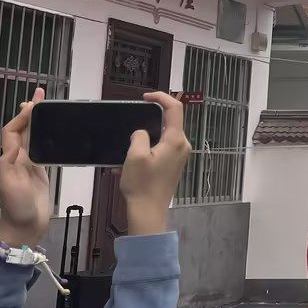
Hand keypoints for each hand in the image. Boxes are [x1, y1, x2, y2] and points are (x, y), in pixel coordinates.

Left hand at [0, 88, 51, 248]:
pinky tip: (55, 133)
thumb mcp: (11, 184)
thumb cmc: (18, 207)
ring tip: (49, 108)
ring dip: (38, 121)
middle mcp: (18, 158)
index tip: (35, 102)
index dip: (22, 115)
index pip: (12, 130)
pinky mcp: (40, 172)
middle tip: (42, 95)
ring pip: (32, 137)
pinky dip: (47, 136)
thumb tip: (18, 142)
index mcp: (9, 159)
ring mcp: (29, 165)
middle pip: (21, 129)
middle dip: (30, 111)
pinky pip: (42, 149)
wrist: (25, 228)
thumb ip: (12, 164)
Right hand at [120, 91, 191, 235]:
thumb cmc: (142, 184)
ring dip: (142, 141)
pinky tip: (126, 165)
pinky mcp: (173, 165)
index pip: (175, 108)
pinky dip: (144, 152)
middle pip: (168, 123)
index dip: (161, 97)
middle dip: (147, 122)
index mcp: (175, 140)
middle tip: (129, 125)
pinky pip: (159, 151)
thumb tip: (142, 133)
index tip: (145, 97)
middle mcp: (182, 146)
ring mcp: (179, 156)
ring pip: (161, 138)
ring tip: (124, 151)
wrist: (148, 211)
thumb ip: (139, 136)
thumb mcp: (134, 155)